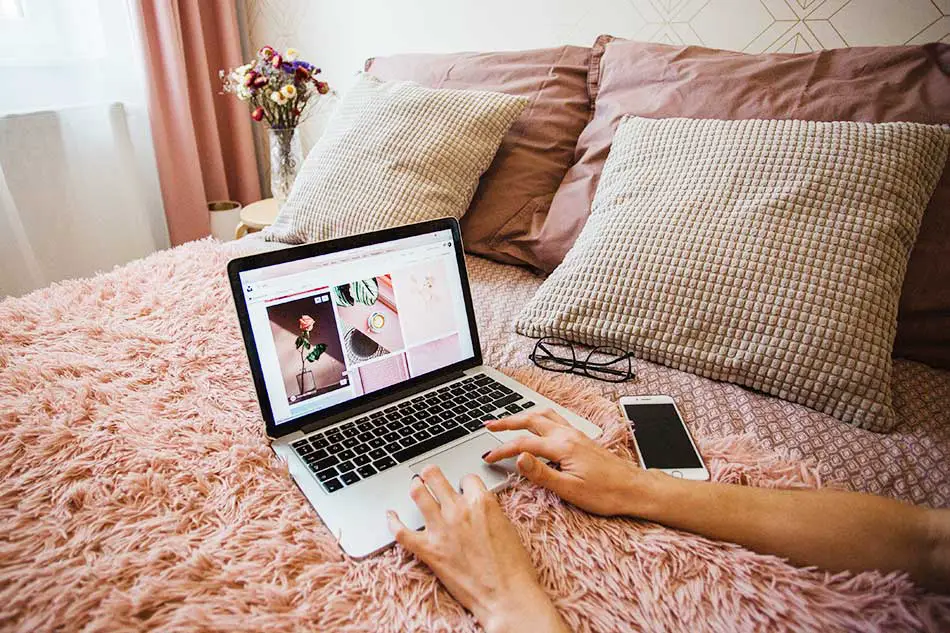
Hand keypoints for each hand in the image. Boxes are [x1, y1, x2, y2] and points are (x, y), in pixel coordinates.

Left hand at [387, 465, 567, 632]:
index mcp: (481, 502)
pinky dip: (393, 522)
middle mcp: (458, 511)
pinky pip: (401, 532)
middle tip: (429, 475)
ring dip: (415, 488)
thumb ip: (488, 511)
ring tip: (415, 487)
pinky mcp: (428, 551)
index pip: (467, 478)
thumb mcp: (507, 526)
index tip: (463, 488)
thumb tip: (477, 507)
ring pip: (418, 494)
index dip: (465, 483)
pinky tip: (390, 515)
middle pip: (435, 477)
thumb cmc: (513, 567)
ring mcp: (441, 529)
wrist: (506, 595)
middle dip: (431, 474)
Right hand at [483, 408, 648, 516]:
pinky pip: (556, 420)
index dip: (502, 450)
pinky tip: (539, 425)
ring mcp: (576, 435)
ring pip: (544, 416)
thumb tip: (518, 457)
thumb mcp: (569, 489)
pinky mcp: (582, 439)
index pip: (523, 444)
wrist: (634, 489)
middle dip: (507, 422)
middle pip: (531, 420)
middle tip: (489, 426)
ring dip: (523, 416)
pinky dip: (540, 418)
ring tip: (509, 421)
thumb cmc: (605, 494)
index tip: (487, 457)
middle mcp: (568, 435)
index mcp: (562, 447)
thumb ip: (541, 473)